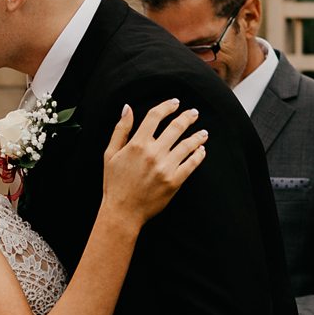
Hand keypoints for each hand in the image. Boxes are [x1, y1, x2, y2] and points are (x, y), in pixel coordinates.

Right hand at [102, 98, 208, 224]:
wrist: (122, 211)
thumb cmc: (114, 183)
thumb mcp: (110, 154)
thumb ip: (121, 130)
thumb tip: (127, 108)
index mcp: (137, 144)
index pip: (155, 116)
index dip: (167, 106)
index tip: (175, 103)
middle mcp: (153, 153)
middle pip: (176, 127)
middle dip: (187, 117)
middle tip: (194, 113)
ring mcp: (165, 167)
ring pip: (187, 145)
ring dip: (197, 136)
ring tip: (203, 133)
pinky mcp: (174, 181)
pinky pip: (192, 164)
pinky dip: (199, 155)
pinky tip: (201, 151)